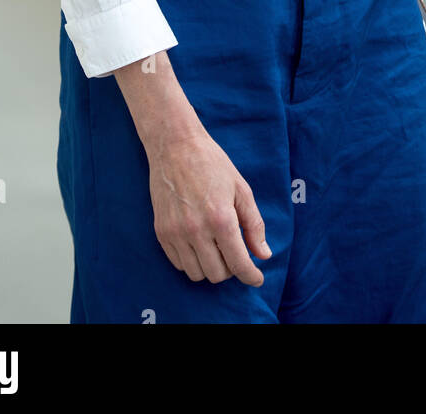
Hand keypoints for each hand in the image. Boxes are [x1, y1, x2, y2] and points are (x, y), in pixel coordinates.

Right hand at [147, 120, 270, 285]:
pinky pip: (179, 263)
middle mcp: (196, 230)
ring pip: (197, 274)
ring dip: (211, 267)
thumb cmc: (212, 164)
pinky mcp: (161, 232)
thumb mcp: (241, 189)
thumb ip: (254, 225)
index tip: (257, 278)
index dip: (251, 276)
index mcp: (221, 219)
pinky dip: (192, 260)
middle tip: (235, 252)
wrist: (175, 146)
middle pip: (217, 275)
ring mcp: (176, 233)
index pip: (239, 264)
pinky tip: (199, 243)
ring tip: (217, 248)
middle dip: (231, 269)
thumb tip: (264, 255)